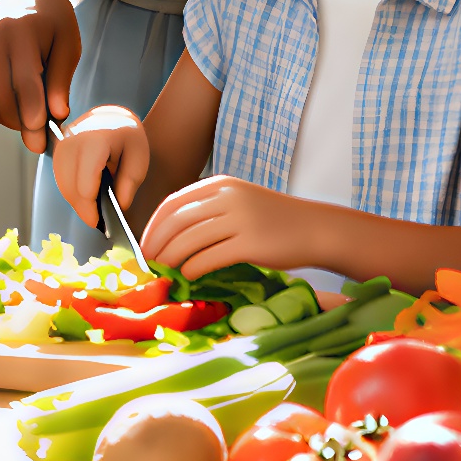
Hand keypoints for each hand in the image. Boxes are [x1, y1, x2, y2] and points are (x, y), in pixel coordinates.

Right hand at [0, 0, 81, 153]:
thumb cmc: (52, 18)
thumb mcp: (68, 43)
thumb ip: (61, 79)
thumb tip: (58, 114)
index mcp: (24, 31)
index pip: (25, 80)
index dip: (33, 110)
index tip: (40, 132)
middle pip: (4, 95)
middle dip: (22, 123)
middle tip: (40, 139)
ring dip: (11, 119)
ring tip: (33, 121)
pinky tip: (17, 106)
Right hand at [49, 105, 149, 227]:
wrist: (112, 116)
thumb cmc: (127, 137)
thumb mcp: (138, 159)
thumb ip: (129, 184)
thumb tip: (118, 208)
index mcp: (95, 140)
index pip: (85, 185)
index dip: (90, 209)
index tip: (98, 222)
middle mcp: (73, 140)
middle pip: (70, 187)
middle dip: (82, 208)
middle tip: (96, 221)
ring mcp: (62, 143)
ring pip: (62, 184)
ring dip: (75, 201)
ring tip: (91, 210)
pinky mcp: (57, 148)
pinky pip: (59, 177)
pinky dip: (70, 191)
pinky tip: (84, 197)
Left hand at [137, 176, 314, 279]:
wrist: (315, 229)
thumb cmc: (275, 220)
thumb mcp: (240, 201)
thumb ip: (210, 209)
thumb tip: (169, 234)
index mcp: (221, 184)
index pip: (172, 203)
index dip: (152, 226)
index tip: (144, 245)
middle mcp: (227, 197)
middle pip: (176, 221)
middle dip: (155, 244)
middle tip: (147, 263)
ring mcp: (240, 219)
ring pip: (188, 240)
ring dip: (169, 259)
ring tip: (163, 272)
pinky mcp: (250, 243)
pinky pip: (209, 258)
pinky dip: (191, 269)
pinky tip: (187, 276)